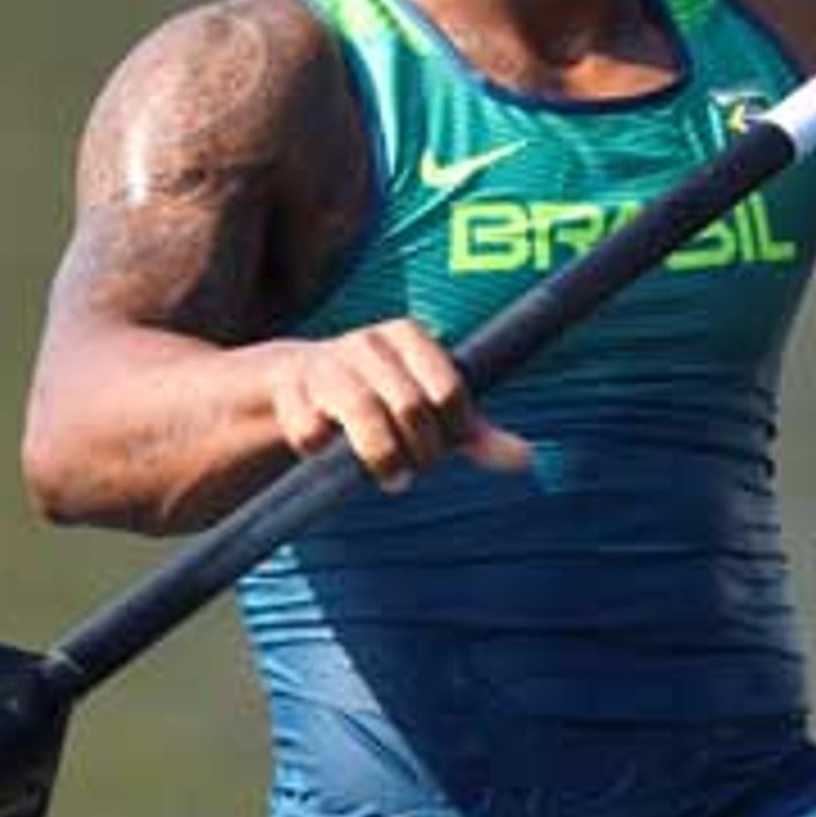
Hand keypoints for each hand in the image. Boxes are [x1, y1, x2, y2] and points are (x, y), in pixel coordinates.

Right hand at [263, 321, 532, 491]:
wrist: (303, 387)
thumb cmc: (383, 399)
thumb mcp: (431, 411)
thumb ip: (476, 434)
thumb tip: (526, 460)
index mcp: (408, 336)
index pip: (447, 391)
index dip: (452, 431)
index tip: (445, 447)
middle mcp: (368, 343)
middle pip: (409, 405)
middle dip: (419, 450)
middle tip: (416, 471)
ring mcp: (326, 363)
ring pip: (361, 412)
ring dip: (380, 456)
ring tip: (392, 479)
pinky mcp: (289, 390)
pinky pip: (312, 430)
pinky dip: (325, 452)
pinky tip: (329, 457)